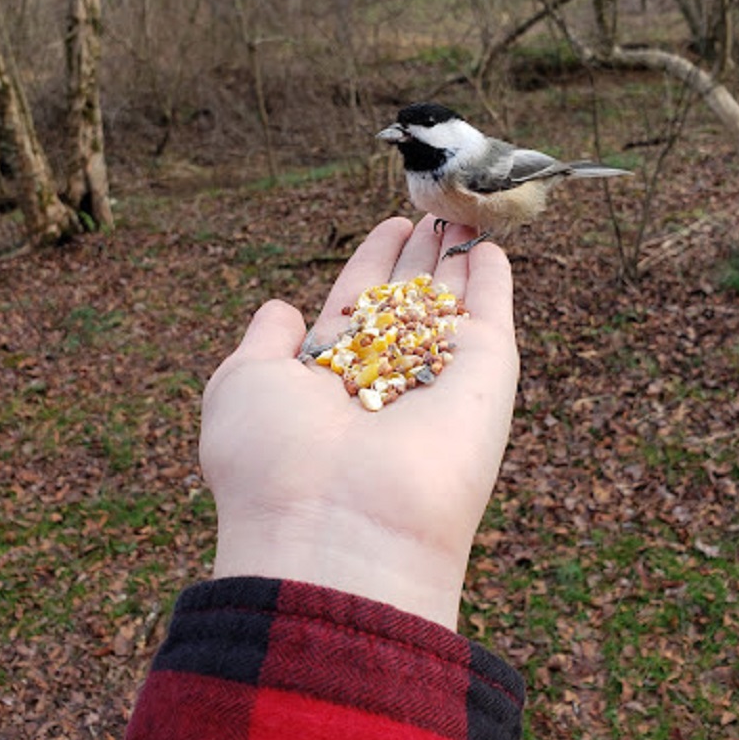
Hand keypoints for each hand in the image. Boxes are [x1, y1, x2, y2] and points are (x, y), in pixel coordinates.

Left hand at [199, 215, 517, 628]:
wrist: (340, 528)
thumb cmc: (273, 459)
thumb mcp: (244, 384)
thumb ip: (263, 342)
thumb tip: (280, 309)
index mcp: (330, 377)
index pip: (358, 305)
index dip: (372, 264)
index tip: (388, 225)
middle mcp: (387, 376)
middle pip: (408, 301)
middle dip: (418, 257)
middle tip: (431, 210)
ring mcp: (439, 377)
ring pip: (452, 302)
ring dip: (457, 258)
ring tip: (462, 210)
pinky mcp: (487, 377)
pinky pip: (493, 316)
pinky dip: (494, 281)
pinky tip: (492, 246)